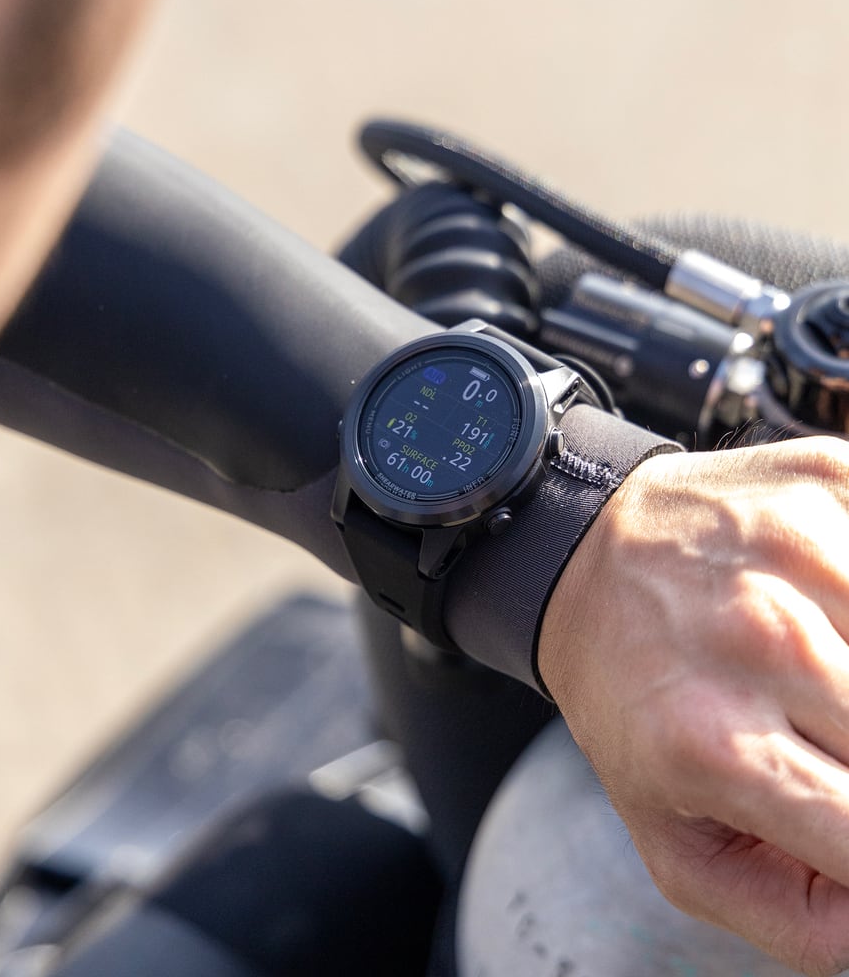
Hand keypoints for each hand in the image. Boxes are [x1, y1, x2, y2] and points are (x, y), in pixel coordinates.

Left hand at [538, 437, 848, 976]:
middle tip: (818, 736)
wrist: (579, 557)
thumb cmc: (627, 695)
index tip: (846, 820)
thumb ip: (791, 915)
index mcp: (717, 743)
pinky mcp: (830, 485)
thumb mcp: (670, 837)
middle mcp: (765, 644)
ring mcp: (804, 554)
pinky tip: (828, 618)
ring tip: (820, 682)